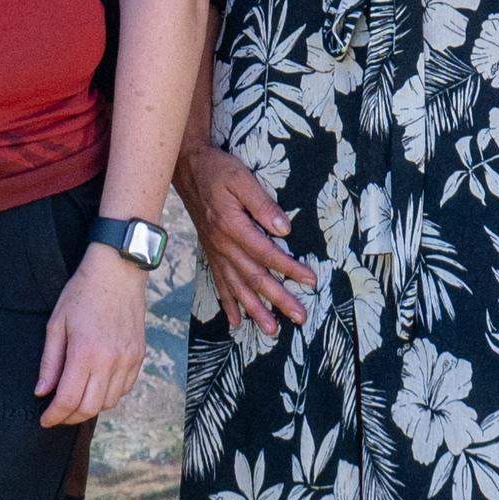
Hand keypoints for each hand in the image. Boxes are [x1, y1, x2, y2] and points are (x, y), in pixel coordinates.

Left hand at [36, 245, 150, 427]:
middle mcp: (110, 361)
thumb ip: (49, 362)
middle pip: (90, 407)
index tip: (45, 420)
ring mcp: (128, 360)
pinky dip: (109, 396)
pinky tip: (96, 387)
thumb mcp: (56, 324)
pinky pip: (124, 389)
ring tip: (75, 401)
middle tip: (57, 415)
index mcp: (86, 352)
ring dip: (90, 408)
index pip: (68, 399)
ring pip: (109, 402)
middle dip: (70, 417)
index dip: (55, 416)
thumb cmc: (82, 293)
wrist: (118, 272)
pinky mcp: (139, 356)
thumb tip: (42, 391)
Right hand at [175, 142, 311, 340]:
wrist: (187, 169)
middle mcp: (223, 245)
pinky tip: (236, 321)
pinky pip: (219, 283)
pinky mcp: (211, 253)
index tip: (311, 280)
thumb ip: (262, 203)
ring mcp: (216, 252)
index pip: (267, 253)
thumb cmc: (217, 170)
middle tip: (300, 317)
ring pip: (237, 287)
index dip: (290, 268)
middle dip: (278, 299)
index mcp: (232, 227)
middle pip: (254, 278)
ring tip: (272, 330)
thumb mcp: (241, 178)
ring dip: (255, 310)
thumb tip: (284, 228)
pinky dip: (228, 304)